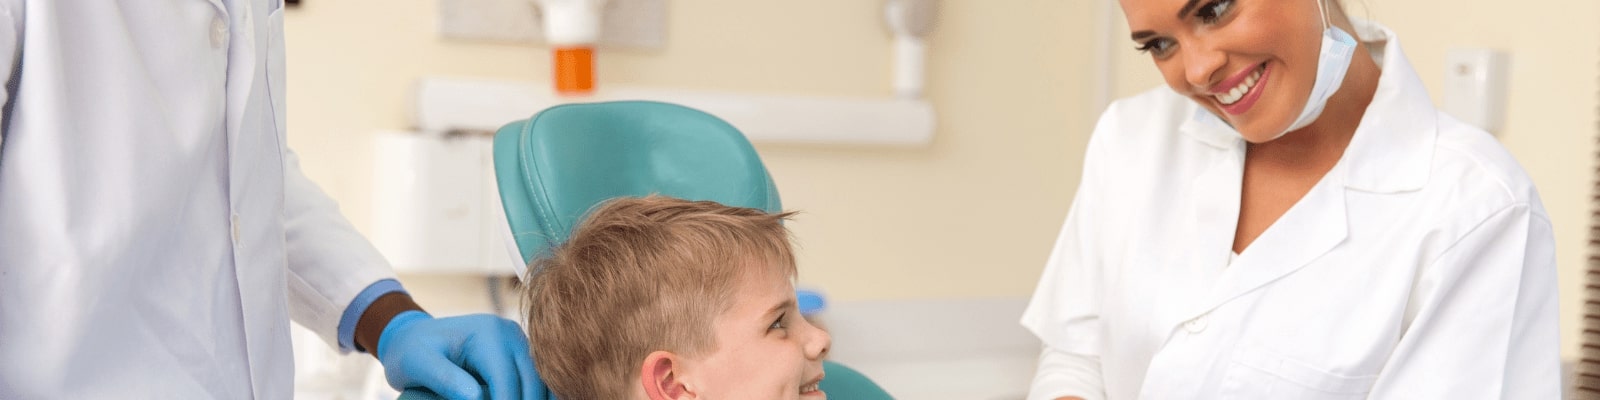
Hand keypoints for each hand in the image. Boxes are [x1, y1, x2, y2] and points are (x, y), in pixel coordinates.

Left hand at [376, 311, 552, 399]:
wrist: (414, 336)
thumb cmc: (412, 351)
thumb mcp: (419, 363)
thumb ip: (446, 379)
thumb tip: (476, 399)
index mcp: (488, 334)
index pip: (506, 379)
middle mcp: (511, 335)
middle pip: (534, 382)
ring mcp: (520, 344)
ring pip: (543, 384)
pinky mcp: (521, 357)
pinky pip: (538, 383)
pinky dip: (534, 398)